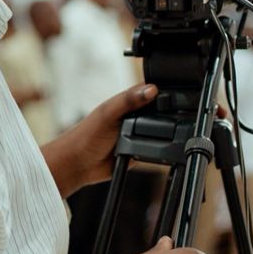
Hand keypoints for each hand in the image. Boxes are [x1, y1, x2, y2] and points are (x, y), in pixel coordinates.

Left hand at [42, 83, 156, 197]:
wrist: (78, 164)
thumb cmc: (86, 135)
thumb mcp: (108, 113)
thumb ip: (128, 101)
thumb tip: (151, 89)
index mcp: (125, 102)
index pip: (149, 90)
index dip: (161, 90)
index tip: (173, 93)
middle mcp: (132, 116)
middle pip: (158, 111)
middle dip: (166, 114)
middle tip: (167, 117)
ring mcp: (136, 133)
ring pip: (159, 130)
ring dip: (162, 133)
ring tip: (156, 133)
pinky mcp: (138, 150)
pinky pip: (154, 149)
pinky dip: (156, 149)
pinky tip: (153, 148)